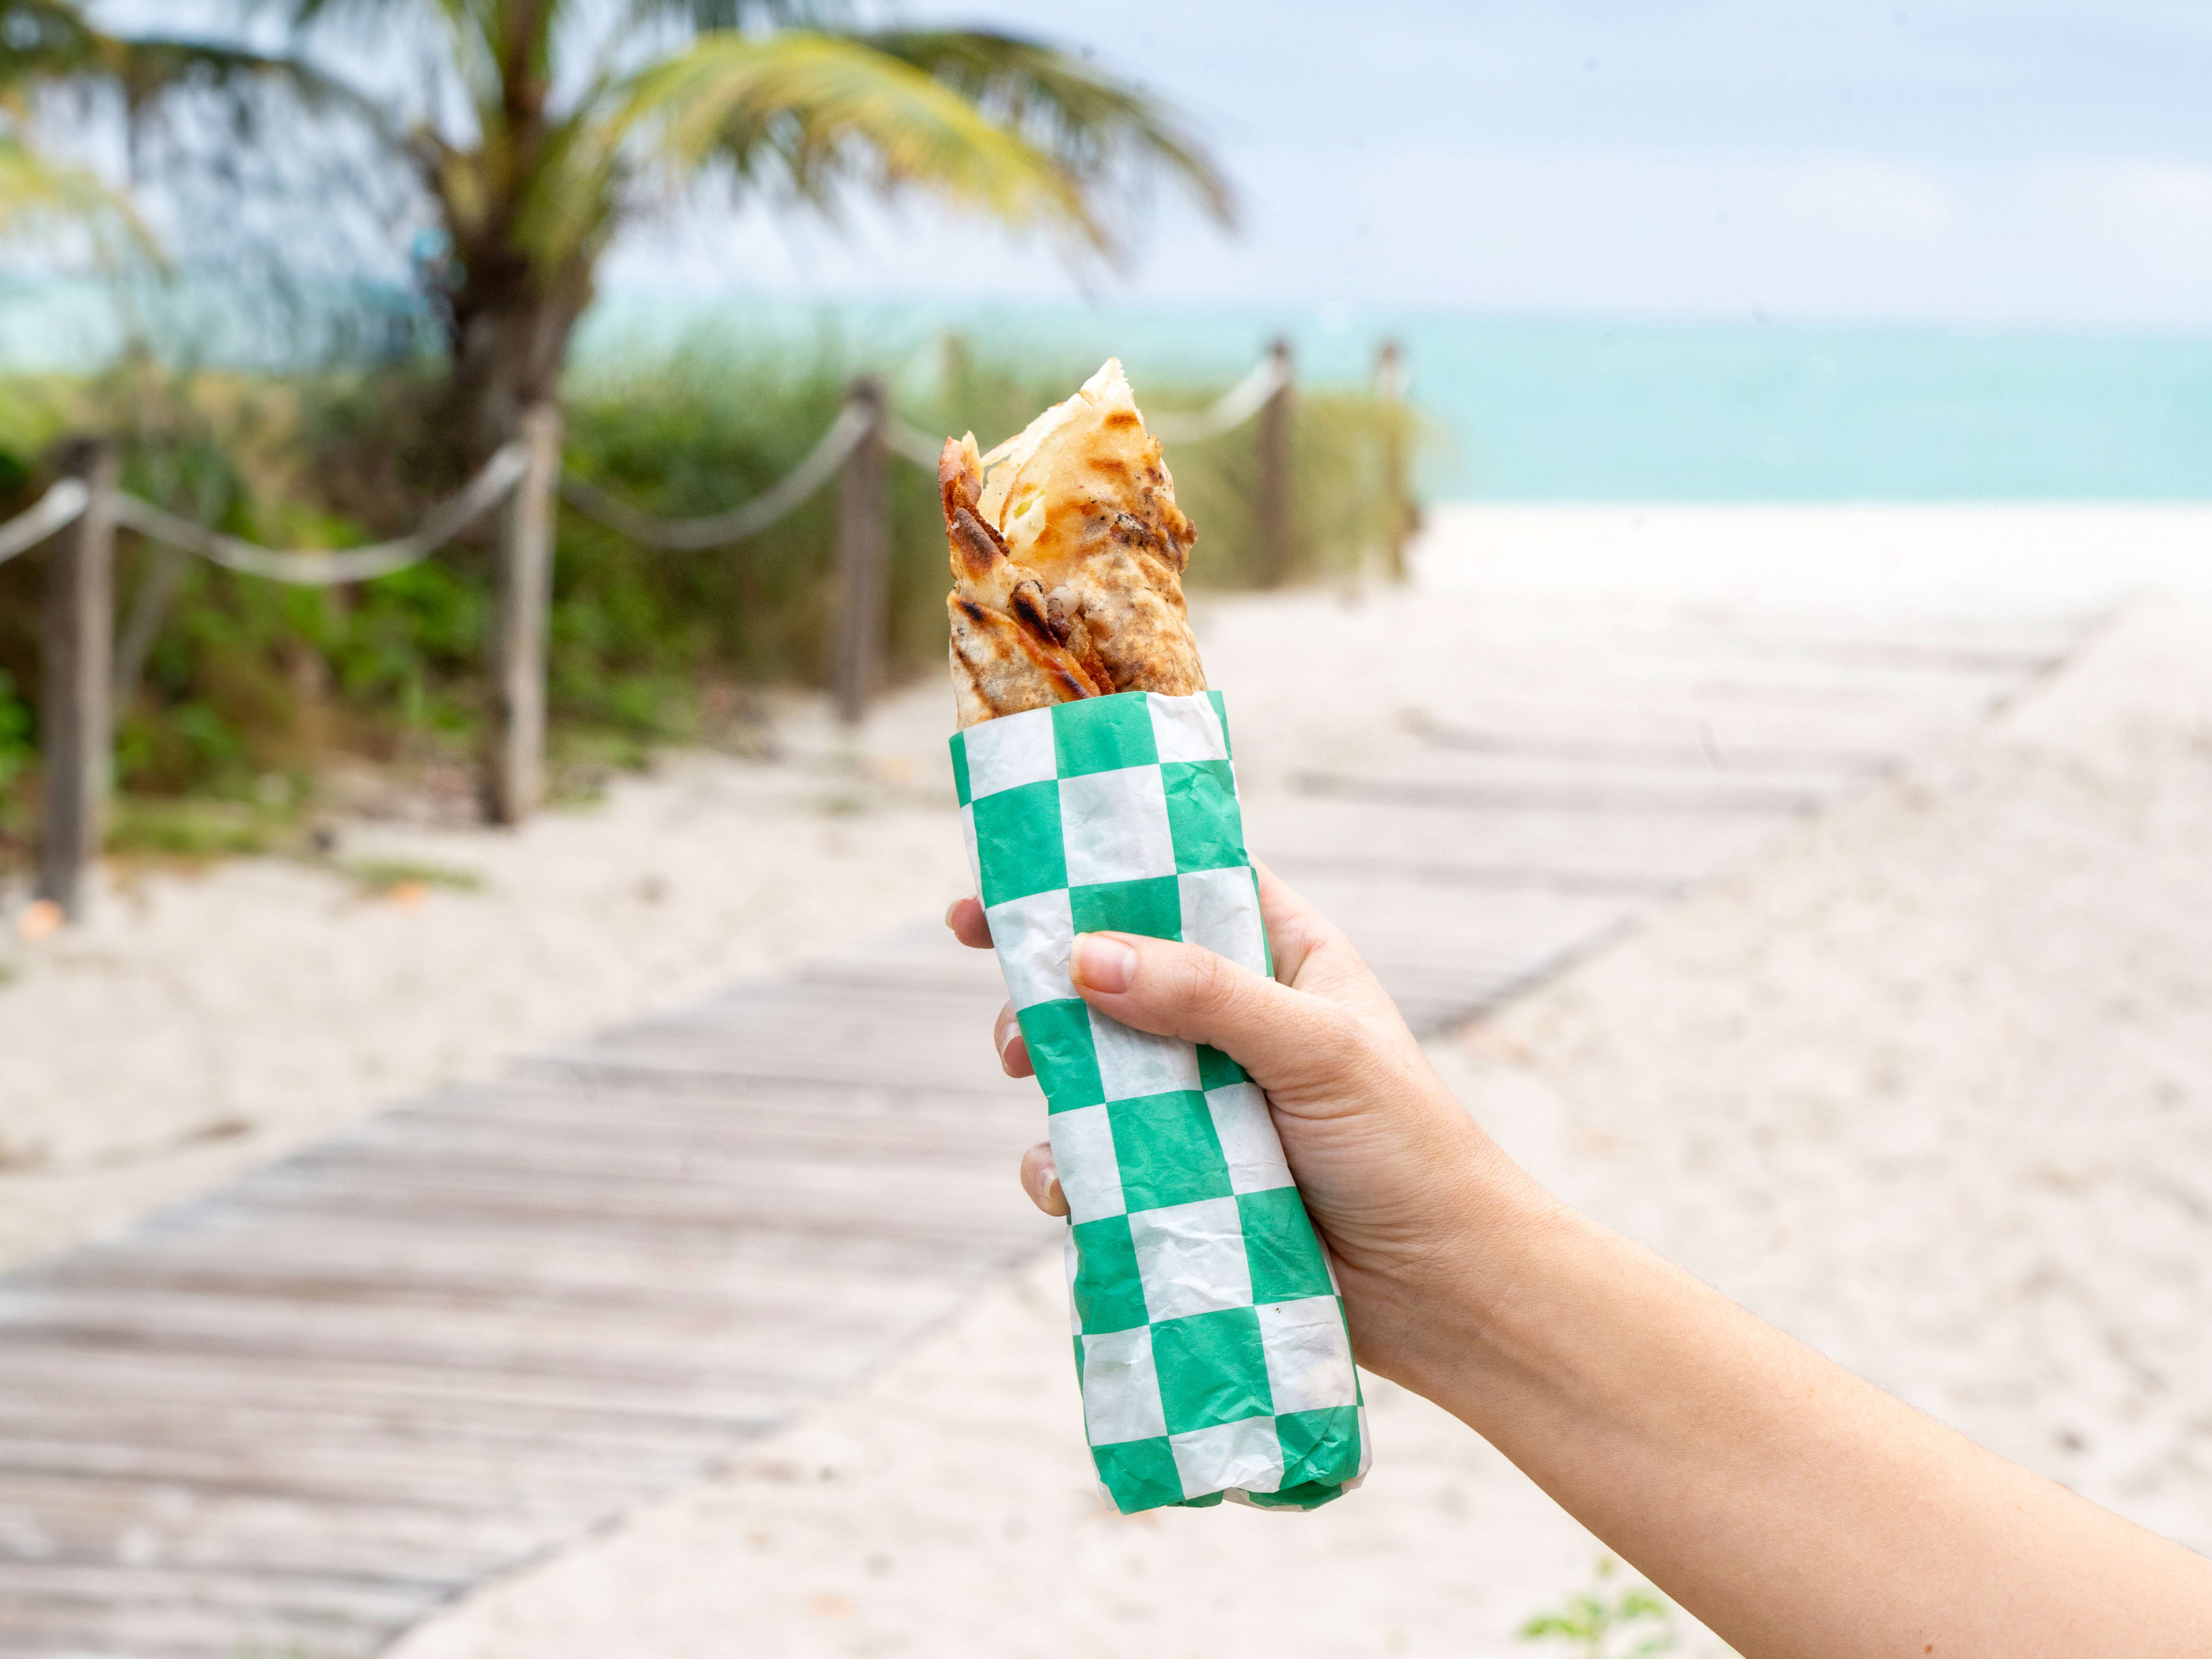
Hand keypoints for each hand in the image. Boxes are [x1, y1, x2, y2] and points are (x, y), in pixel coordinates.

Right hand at [946, 862, 1544, 1382]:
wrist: (1443, 1295)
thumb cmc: (1408, 1152)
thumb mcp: (1316, 1049)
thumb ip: (1206, 995)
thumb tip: (1083, 957)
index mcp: (1282, 957)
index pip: (1177, 885)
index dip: (1092, 874)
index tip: (999, 885)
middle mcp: (1236, 1021)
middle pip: (1113, 976)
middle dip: (1046, 991)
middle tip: (1011, 1019)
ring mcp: (1203, 1103)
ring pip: (1092, 1069)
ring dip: (1047, 1073)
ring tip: (1027, 1079)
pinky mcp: (1181, 1180)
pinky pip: (1097, 1160)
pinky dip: (1066, 1168)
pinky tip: (1065, 1184)